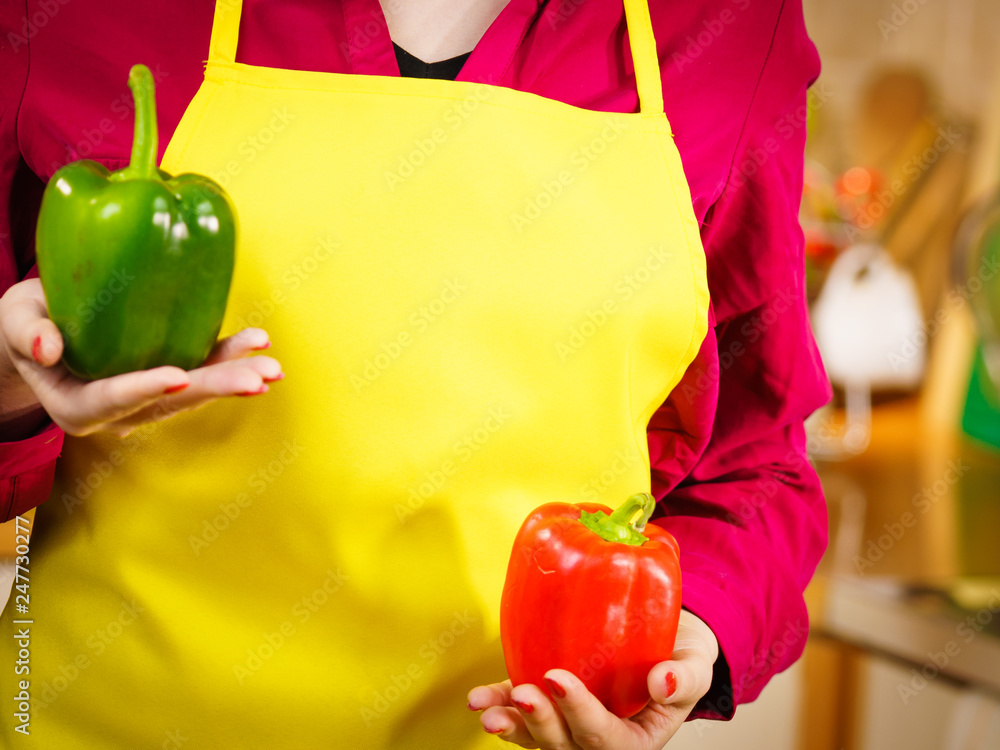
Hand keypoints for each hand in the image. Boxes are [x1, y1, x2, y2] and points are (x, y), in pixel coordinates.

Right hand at [0, 277, 282, 437]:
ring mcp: (150, 399)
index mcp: (77, 405)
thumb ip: (28, 333)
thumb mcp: (15, 321)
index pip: (112, 400)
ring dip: (235, 376)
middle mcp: (120, 412)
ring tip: (272, 367)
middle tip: (257, 380)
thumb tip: (47, 347)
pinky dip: (231, 357)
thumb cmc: (27, 323)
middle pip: (171, 403)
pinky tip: (259, 343)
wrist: (43, 331)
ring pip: (195, 392)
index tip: (177, 376)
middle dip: (216, 389)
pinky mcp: (171, 378)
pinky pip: (203, 370)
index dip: (144, 389)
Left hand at [468, 610, 718, 748]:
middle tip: (522, 693)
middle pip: (564, 744)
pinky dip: (500, 706)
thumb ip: (684, 676)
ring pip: (537, 737)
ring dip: (511, 724)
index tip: (557, 677)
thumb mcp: (695, 665)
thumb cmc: (680, 657)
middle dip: (539, 723)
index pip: (603, 736)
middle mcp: (598, 741)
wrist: (666, 644)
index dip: (579, 712)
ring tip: (487, 712)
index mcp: (635, 741)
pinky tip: (479, 699)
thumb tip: (663, 680)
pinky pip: (522, 714)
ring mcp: (570, 726)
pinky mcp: (551, 705)